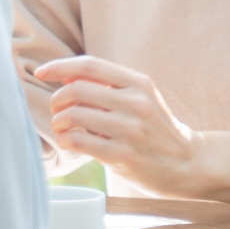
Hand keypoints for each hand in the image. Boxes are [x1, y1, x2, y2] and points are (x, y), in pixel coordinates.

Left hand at [36, 55, 195, 198]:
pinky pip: (79, 141)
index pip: (90, 65)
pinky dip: (65, 140)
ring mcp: (130, 130)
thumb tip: (65, 73)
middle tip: (57, 110)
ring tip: (62, 128)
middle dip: (57, 99)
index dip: (59, 66)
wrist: (188, 163)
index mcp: (138, 83)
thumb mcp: (139, 98)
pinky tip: (68, 142)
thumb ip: (105, 85)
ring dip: (59, 122)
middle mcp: (136, 103)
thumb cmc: (155, 129)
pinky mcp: (123, 155)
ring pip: (74, 116)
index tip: (41, 72)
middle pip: (76, 89)